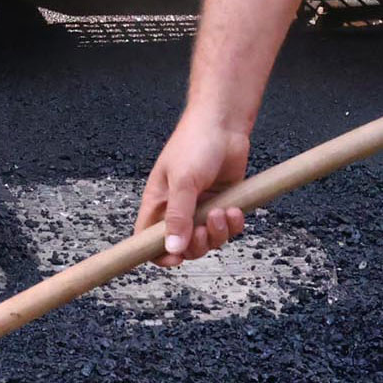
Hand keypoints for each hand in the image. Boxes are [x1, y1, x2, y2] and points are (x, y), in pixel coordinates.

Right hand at [137, 115, 250, 267]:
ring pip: (207, 240)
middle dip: (196, 244)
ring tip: (222, 211)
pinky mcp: (222, 204)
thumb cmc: (195, 144)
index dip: (159, 254)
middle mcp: (178, 209)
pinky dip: (232, 224)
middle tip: (204, 228)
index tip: (176, 258)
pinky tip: (234, 208)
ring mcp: (201, 208)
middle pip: (182, 247)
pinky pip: (227, 229)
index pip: (147, 240)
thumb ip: (178, 216)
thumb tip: (172, 249)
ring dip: (217, 233)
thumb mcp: (183, 181)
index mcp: (158, 204)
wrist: (224, 124)